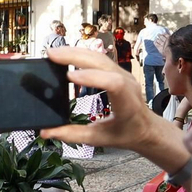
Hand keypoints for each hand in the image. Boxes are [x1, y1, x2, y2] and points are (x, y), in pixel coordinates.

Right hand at [40, 47, 189, 170]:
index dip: (91, 77)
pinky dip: (81, 54)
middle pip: (102, 62)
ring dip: (76, 52)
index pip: (112, 84)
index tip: (69, 76)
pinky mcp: (117, 70)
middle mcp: (127, 83)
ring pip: (99, 56)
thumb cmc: (126, 134)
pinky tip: (66, 55)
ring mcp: (123, 74)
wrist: (146, 127)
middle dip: (75, 57)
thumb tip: (46, 132)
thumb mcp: (99, 139)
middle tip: (51, 55)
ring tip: (54, 53)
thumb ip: (73, 135)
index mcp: (127, 103)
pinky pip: (99, 57)